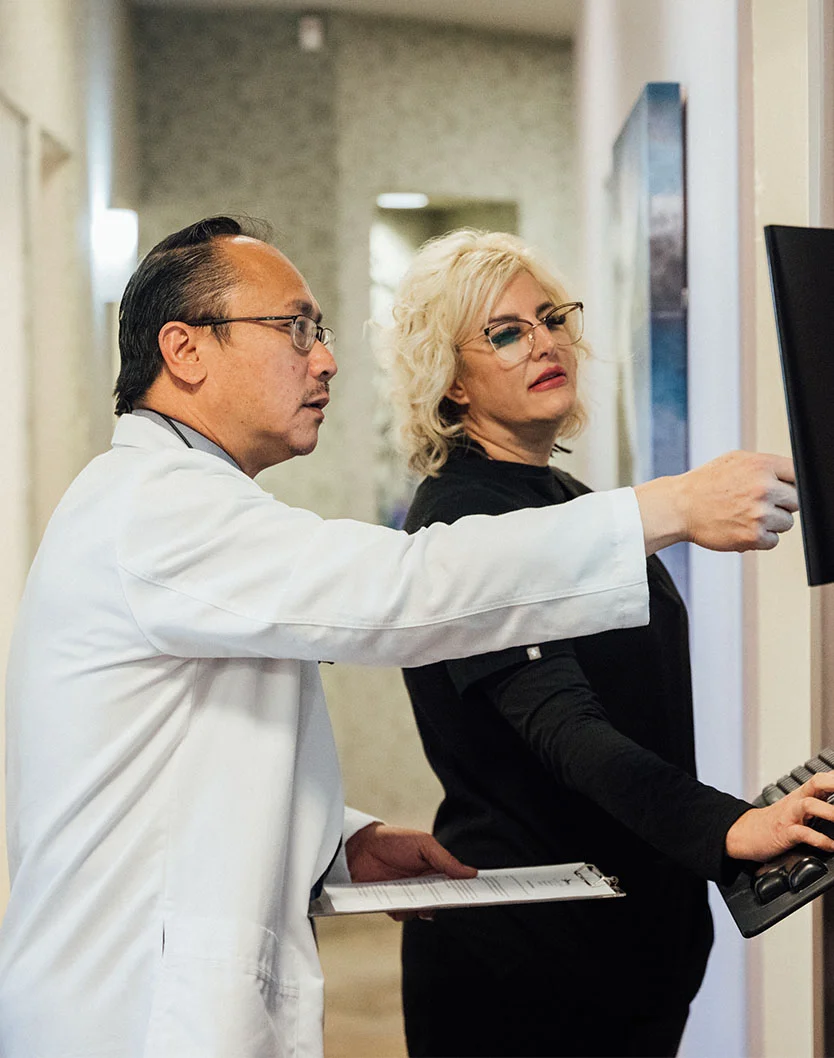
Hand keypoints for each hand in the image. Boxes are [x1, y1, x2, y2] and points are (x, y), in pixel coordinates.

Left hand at [345, 822, 476, 921]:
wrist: (360, 847)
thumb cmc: (394, 840)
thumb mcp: (424, 844)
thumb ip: (446, 860)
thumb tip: (471, 873)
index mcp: (436, 868)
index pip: (456, 883)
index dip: (467, 890)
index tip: (478, 894)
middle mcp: (425, 885)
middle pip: (442, 901)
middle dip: (444, 900)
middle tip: (440, 894)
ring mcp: (410, 896)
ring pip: (424, 912)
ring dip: (421, 906)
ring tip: (412, 891)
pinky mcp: (394, 905)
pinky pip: (404, 916)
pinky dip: (402, 910)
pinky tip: (396, 897)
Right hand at [634, 451, 796, 555]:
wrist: (679, 507)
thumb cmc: (705, 484)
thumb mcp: (736, 461)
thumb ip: (766, 466)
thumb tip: (792, 476)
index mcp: (762, 466)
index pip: (798, 474)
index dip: (789, 483)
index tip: (780, 488)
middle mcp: (763, 488)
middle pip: (796, 501)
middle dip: (780, 504)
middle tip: (756, 503)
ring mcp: (759, 514)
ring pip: (786, 523)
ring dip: (770, 523)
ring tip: (745, 516)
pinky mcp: (753, 536)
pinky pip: (773, 541)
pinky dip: (760, 538)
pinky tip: (741, 528)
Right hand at [725, 772, 833, 860]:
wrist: (745, 833)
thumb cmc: (774, 823)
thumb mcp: (797, 809)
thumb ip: (817, 803)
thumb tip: (833, 799)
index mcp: (802, 794)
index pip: (823, 778)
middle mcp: (796, 801)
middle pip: (817, 782)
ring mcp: (790, 815)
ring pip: (810, 804)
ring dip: (830, 812)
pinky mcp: (784, 833)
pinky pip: (803, 833)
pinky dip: (820, 840)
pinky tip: (832, 846)